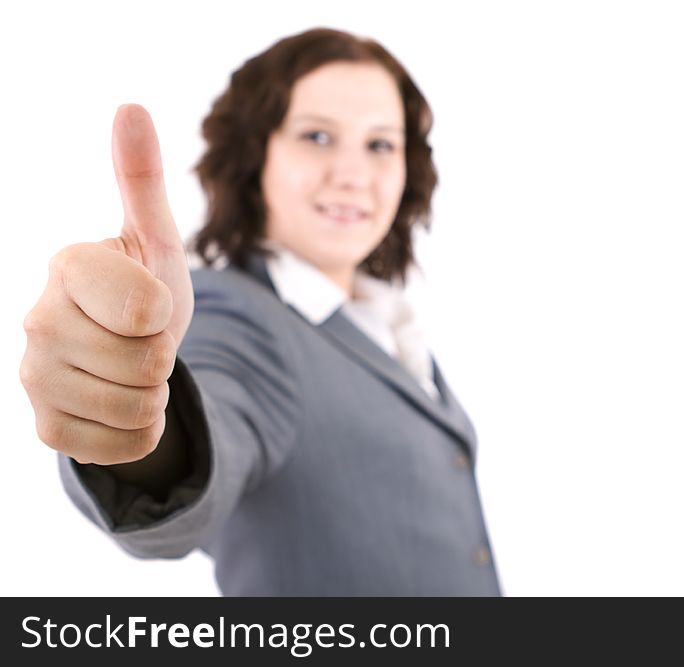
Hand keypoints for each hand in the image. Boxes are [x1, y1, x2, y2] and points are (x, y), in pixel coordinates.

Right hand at [20, 105, 193, 464]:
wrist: (130, 354)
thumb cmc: (146, 290)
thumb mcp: (155, 239)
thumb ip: (142, 180)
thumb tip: (131, 106)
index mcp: (67, 266)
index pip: (148, 310)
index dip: (165, 313)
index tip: (147, 303)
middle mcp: (36, 318)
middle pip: (148, 362)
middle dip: (164, 356)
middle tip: (144, 341)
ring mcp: (34, 377)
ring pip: (138, 407)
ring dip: (155, 394)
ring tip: (134, 370)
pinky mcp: (46, 427)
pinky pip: (125, 446)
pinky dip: (142, 432)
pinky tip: (122, 403)